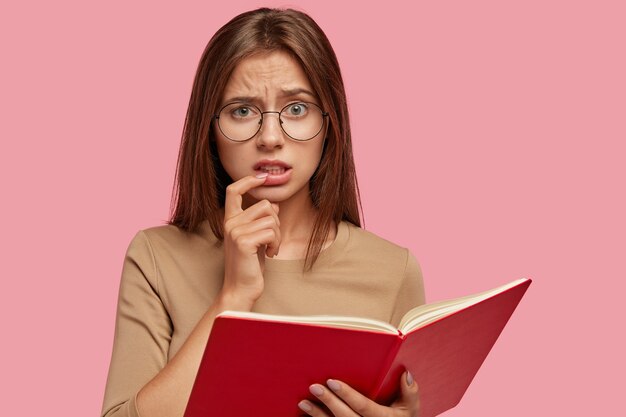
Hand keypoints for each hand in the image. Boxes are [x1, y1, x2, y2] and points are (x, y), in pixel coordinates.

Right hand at [220, 174, 280, 304]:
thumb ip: (261, 220)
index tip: (263, 177)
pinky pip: (271, 232)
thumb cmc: (250, 264)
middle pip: (265, 205)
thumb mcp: (256, 238)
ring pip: (271, 219)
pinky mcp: (243, 242)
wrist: (241, 289)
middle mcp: (230, 223)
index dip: (248, 180)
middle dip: (277, 222)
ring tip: (271, 249)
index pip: (233, 190)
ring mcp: (235, 231)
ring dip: (278, 235)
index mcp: (230, 220)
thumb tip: (274, 203)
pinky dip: (276, 244)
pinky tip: (270, 254)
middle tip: (272, 240)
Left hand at [298, 371, 418, 416]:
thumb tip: (405, 373)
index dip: (347, 395)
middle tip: (314, 387)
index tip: (331, 381)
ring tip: (303, 402)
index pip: (363, 407)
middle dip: (329, 402)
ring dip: (317, 415)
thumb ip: (410, 393)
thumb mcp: (411, 409)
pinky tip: (307, 414)